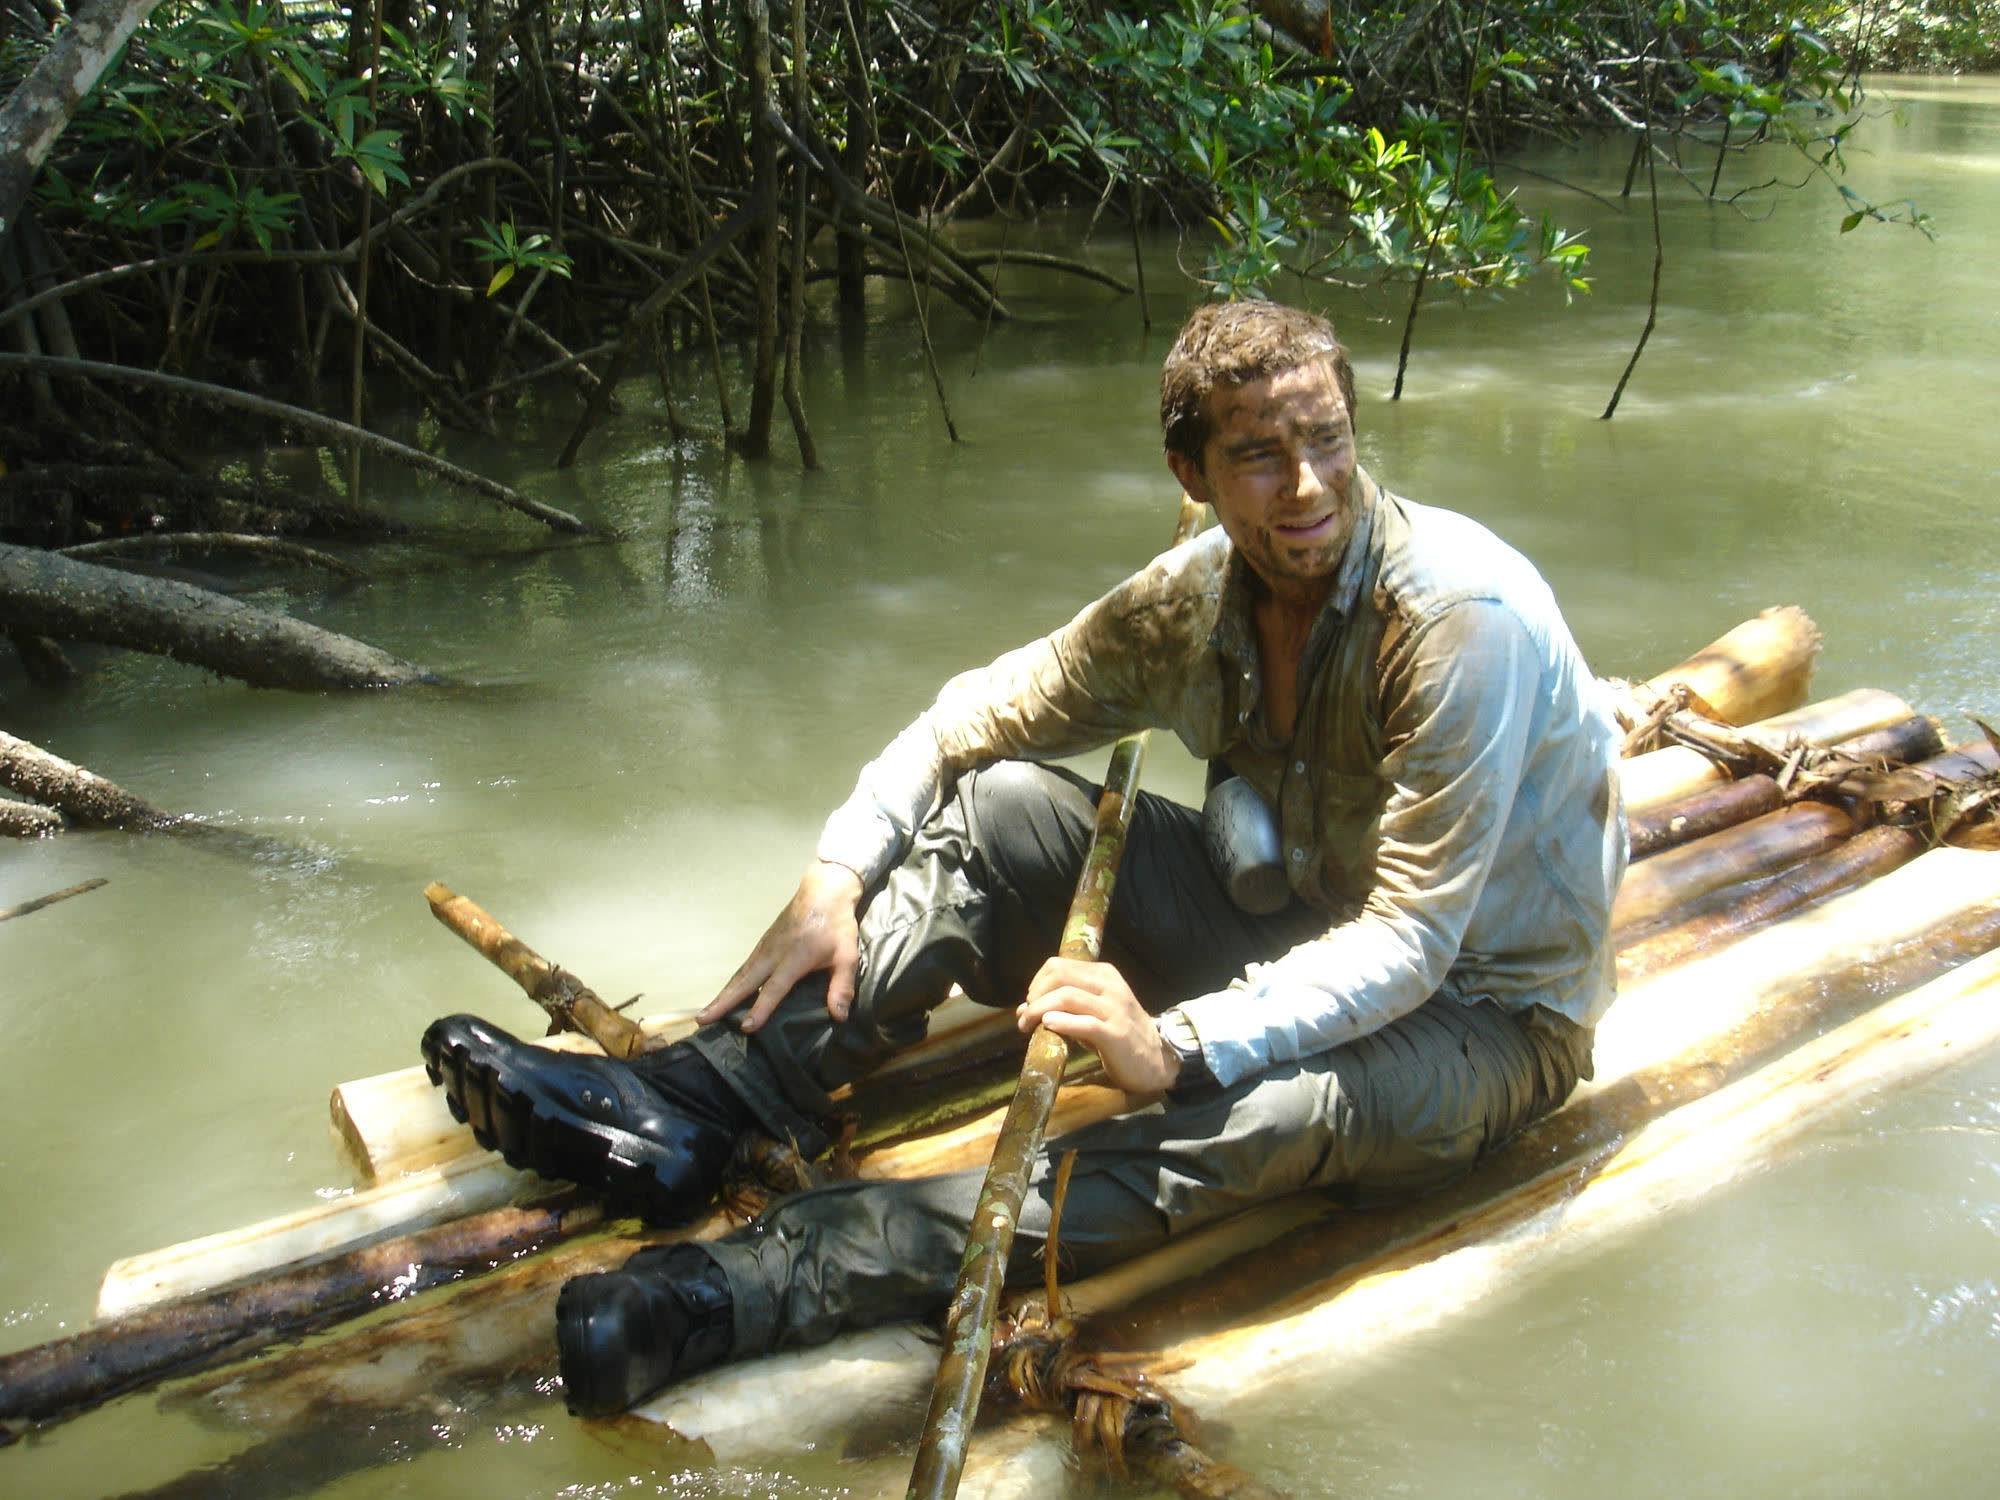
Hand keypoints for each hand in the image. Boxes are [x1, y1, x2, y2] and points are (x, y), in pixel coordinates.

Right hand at [700, 861, 864, 1032]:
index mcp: (793, 959)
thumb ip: (842, 986)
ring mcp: (765, 948)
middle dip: (723, 1002)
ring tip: (705, 1013)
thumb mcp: (847, 956)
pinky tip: (726, 995)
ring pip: (740, 975)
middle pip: (744, 982)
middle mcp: (772, 954)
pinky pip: (744, 968)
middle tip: (703, 1020)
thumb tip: (840, 1016)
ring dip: (722, 994)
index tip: (747, 1027)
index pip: (774, 988)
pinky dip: (732, 983)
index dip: (761, 1008)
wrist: (823, 893)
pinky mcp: (763, 945)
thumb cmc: (836, 926)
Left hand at [1017, 957, 1178, 1094]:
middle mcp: (1110, 986)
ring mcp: (1115, 1009)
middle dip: (1035, 995)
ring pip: (1067, 996)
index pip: (1059, 965)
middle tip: (1025, 1016)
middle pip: (1060, 976)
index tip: (1029, 1002)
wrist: (1156, 1060)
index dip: (1037, 982)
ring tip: (1027, 1026)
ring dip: (1039, 1010)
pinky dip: (1062, 1022)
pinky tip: (1048, 1026)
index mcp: (1104, 975)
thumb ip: (1062, 1008)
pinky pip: (1084, 1023)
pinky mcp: (1116, 1033)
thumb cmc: (1120, 1035)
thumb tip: (1023, 1009)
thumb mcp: (1092, 1014)